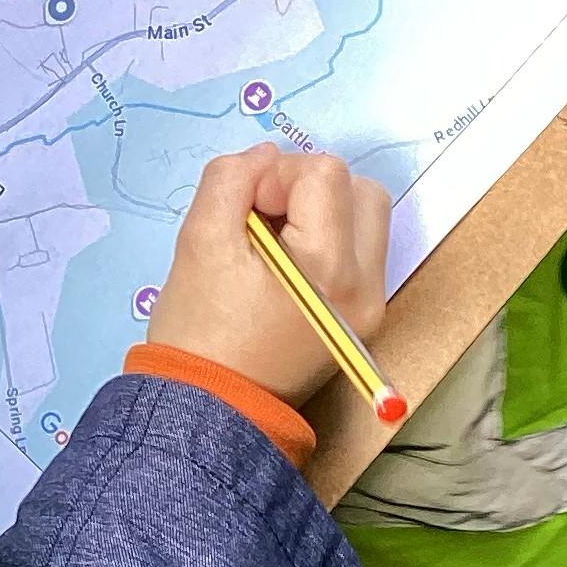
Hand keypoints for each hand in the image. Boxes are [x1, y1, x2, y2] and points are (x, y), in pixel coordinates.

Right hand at [142, 147, 391, 408]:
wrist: (209, 409)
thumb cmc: (199, 331)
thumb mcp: (198, 241)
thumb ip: (230, 180)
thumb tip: (265, 156)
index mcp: (327, 266)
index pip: (325, 173)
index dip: (278, 177)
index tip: (246, 211)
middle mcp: (363, 286)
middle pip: (362, 191)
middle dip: (312, 188)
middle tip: (264, 218)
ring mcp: (368, 307)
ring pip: (365, 220)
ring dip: (323, 213)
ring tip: (274, 242)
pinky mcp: (361, 320)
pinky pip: (358, 256)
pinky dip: (327, 244)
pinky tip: (285, 266)